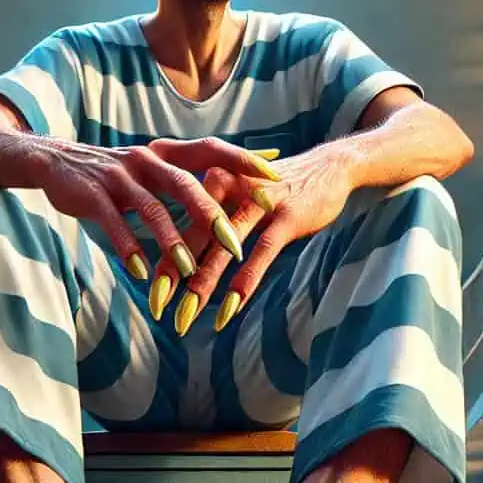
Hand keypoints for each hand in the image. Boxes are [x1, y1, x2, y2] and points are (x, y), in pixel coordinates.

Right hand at [34, 137, 279, 282]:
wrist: (56, 161)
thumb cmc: (114, 173)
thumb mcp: (152, 168)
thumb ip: (187, 175)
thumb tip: (234, 178)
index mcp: (165, 153)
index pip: (211, 149)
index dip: (243, 160)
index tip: (275, 175)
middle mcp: (145, 160)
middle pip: (186, 185)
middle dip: (212, 215)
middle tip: (236, 244)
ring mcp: (118, 177)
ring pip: (152, 210)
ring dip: (171, 243)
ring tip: (188, 271)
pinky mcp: (93, 195)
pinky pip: (115, 223)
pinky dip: (129, 248)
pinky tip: (142, 271)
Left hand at [151, 148, 353, 334]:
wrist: (331, 165)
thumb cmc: (279, 188)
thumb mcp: (240, 196)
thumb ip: (213, 222)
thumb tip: (185, 260)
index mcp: (213, 184)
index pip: (181, 227)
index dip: (164, 262)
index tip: (151, 296)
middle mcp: (230, 188)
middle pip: (194, 238)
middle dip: (173, 277)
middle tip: (156, 308)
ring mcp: (259, 201)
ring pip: (222, 249)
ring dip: (202, 286)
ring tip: (185, 317)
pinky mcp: (286, 215)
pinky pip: (260, 254)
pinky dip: (243, 283)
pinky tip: (229, 309)